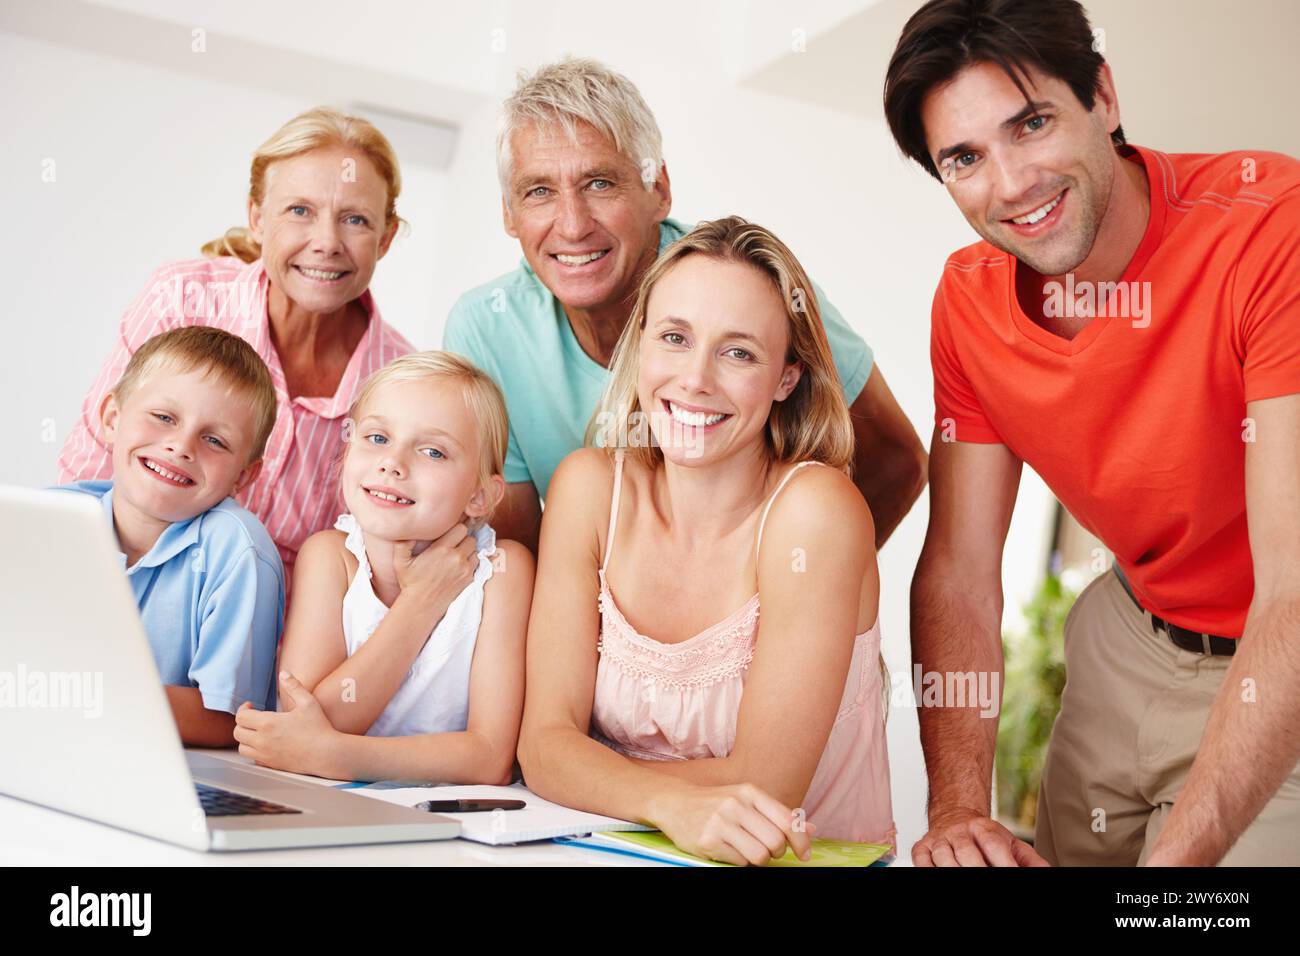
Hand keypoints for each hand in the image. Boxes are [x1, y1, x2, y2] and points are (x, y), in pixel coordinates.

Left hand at [233, 672, 344, 778]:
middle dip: (242, 723)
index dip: (243, 708)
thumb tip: (284, 674)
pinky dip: (254, 751)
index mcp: (268, 723)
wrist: (326, 754)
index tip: (251, 706)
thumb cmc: (318, 728)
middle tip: (252, 718)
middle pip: (237, 732)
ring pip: (242, 747)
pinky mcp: (271, 765)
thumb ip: (294, 686)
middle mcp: (262, 740)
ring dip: (245, 739)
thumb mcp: (308, 702)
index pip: (241, 716)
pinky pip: (253, 758)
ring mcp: (265, 755)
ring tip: (256, 732)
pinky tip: (266, 745)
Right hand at [394, 522, 478, 619]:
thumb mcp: (401, 561)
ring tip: (456, 555)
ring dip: (468, 550)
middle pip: (471, 537)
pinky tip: (459, 565)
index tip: (450, 534)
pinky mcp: (469, 579)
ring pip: (475, 550)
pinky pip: (477, 563)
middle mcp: (456, 557)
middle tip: (453, 544)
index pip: (461, 528)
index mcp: (441, 549)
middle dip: (463, 539)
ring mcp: (465, 569)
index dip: (456, 529)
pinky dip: (471, 562)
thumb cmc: (410, 583)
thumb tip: (411, 530)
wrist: (421, 606)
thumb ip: (403, 543)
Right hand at [653, 782, 815, 865]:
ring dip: (758, 860)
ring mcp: (720, 822)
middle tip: (767, 851)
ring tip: (747, 851)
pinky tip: (729, 851)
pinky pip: (739, 862)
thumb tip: (812, 829)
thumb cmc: (716, 803)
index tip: (804, 854)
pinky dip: (739, 862)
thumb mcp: (746, 800)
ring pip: (760, 855)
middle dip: (776, 853)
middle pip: (776, 842)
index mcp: (750, 792)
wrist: (674, 802)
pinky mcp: (708, 840)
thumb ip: (777, 814)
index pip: (788, 820)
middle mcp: (736, 804)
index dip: (801, 841)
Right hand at [912, 806, 1049, 866]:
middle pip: (967, 853)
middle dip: (977, 870)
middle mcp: (959, 832)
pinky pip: (921, 860)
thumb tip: (1047, 871)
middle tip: (987, 880)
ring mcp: (939, 840)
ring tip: (963, 878)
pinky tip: (939, 873)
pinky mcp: (922, 847)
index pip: (993, 844)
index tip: (1011, 873)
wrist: (953, 816)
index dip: (1003, 862)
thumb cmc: (984, 836)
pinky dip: (927, 869)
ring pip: (943, 857)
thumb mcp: (1010, 843)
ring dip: (953, 870)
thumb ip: (1029, 859)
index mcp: (983, 828)